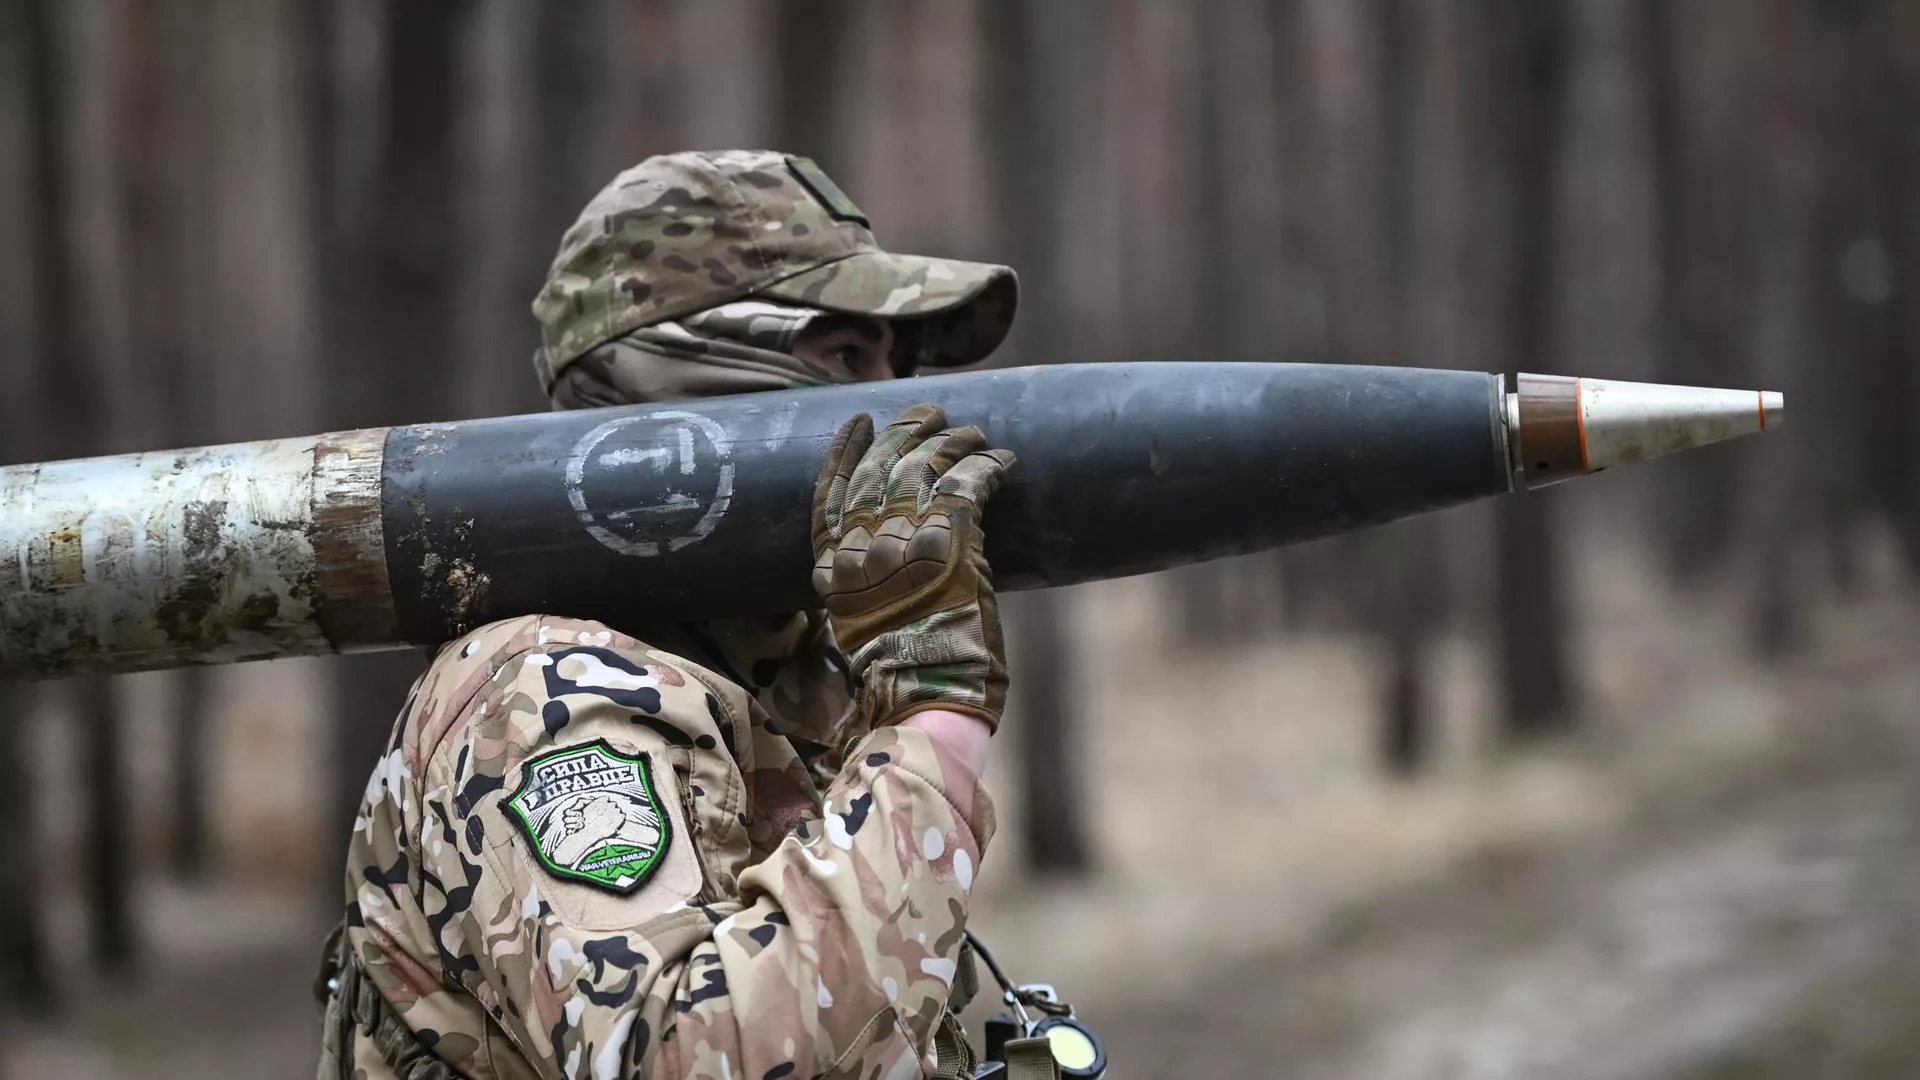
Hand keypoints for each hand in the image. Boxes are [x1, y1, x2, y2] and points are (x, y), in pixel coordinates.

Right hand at [811, 404, 1015, 730]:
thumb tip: (864, 554)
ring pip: (925, 467)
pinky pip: (969, 483)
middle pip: (880, 469)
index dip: (845, 454)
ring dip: (953, 442)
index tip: (858, 422)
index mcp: (835, 565)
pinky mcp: (952, 540)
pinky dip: (988, 465)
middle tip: (927, 411)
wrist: (923, 700)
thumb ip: (855, 582)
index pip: (831, 493)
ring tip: (973, 433)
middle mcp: (864, 544)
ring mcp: (906, 538)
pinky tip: (1003, 458)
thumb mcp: (853, 623)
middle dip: (905, 432)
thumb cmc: (897, 675)